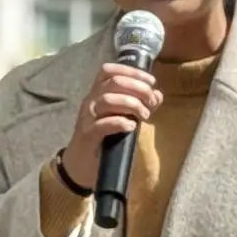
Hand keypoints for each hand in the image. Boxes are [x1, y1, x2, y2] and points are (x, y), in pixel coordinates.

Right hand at [61, 63, 162, 188]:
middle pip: (113, 82)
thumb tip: (157, 95)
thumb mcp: (122, 118)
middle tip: (151, 101)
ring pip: (108, 99)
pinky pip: (102, 124)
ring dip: (132, 104)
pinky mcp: (87, 135)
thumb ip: (139, 104)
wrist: (80, 165)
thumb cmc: (103, 139)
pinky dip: (120, 122)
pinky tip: (131, 127)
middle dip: (138, 88)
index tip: (151, 81)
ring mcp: (87, 117)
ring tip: (145, 116)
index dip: (131, 71)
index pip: (109, 71)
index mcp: (97, 93)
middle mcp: (90, 101)